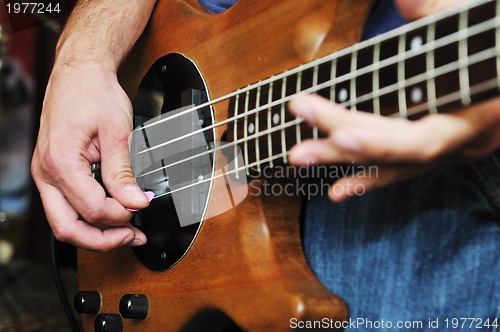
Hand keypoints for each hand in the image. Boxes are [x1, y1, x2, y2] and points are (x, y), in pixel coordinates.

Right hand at [31, 63, 148, 250]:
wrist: (79, 73)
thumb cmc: (94, 94)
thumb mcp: (117, 132)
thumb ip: (124, 173)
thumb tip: (137, 203)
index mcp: (61, 162)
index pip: (92, 209)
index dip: (121, 216)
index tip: (142, 209)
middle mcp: (46, 173)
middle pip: (67, 229)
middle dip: (103, 240)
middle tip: (132, 236)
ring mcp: (46, 175)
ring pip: (64, 223)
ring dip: (95, 233)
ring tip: (126, 231)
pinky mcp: (53, 174)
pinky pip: (66, 208)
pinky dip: (89, 218)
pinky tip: (112, 216)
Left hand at [288, 0, 499, 201]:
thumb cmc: (499, 45)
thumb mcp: (475, 23)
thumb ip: (436, 10)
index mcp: (478, 113)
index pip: (419, 137)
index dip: (377, 140)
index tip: (334, 131)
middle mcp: (466, 141)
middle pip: (396, 153)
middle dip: (343, 144)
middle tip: (298, 140)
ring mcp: (454, 150)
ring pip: (394, 164)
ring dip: (344, 160)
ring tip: (301, 158)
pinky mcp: (441, 151)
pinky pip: (402, 170)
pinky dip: (367, 179)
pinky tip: (337, 190)